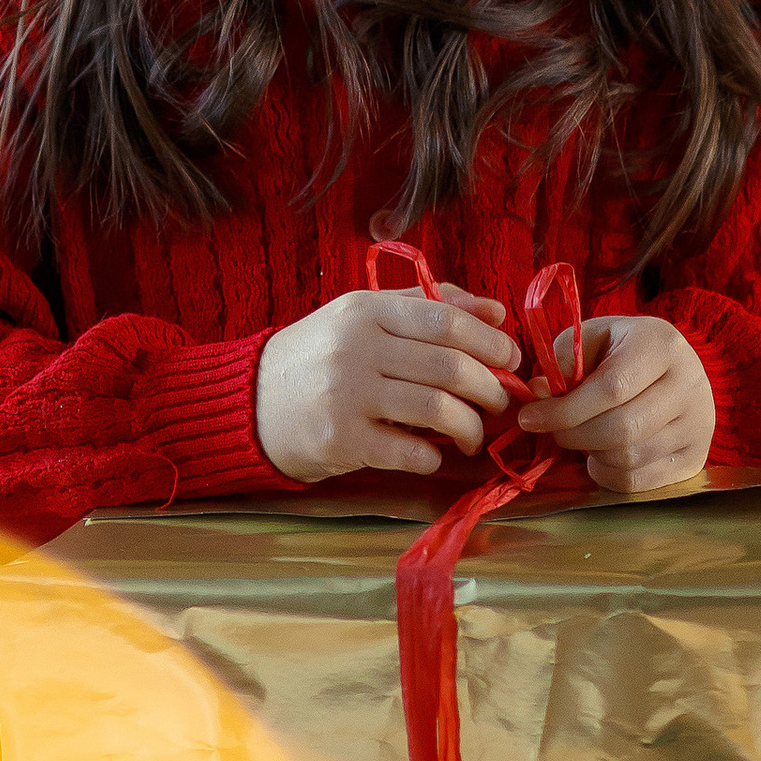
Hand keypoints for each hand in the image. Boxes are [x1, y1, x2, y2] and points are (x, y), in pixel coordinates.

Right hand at [255, 279, 513, 482]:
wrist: (249, 401)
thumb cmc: (317, 356)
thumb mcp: (362, 316)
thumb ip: (425, 305)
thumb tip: (495, 311)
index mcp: (365, 310)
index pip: (446, 320)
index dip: (490, 342)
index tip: (511, 360)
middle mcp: (356, 347)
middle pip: (449, 367)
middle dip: (489, 389)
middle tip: (500, 402)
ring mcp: (346, 394)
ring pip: (436, 409)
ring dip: (470, 426)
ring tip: (472, 434)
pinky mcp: (340, 439)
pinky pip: (407, 450)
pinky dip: (432, 455)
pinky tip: (433, 455)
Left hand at [513, 316, 715, 493]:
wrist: (676, 367)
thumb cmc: (625, 350)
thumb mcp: (593, 338)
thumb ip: (562, 361)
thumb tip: (538, 394)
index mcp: (662, 346)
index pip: (612, 388)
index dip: (566, 409)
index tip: (529, 417)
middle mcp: (690, 385)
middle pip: (622, 429)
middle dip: (574, 436)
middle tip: (554, 431)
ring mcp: (699, 425)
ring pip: (629, 459)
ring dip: (591, 453)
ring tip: (581, 436)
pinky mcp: (696, 458)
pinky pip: (639, 482)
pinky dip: (607, 474)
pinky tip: (600, 454)